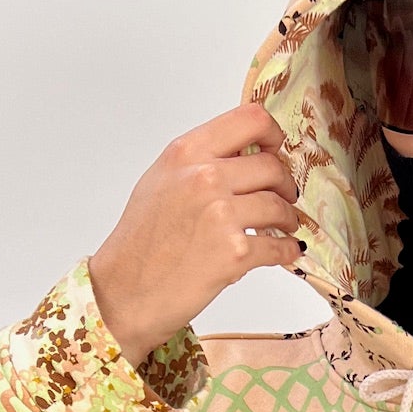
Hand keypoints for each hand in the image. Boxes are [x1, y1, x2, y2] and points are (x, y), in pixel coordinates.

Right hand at [88, 103, 304, 367]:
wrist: (125, 291)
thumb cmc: (140, 241)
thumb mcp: (161, 180)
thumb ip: (200, 161)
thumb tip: (243, 155)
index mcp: (187, 152)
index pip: (251, 120)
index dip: (274, 135)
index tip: (278, 150)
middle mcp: (205, 177)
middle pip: (273, 166)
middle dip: (285, 185)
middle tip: (284, 198)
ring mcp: (221, 214)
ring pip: (279, 207)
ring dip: (287, 219)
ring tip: (282, 227)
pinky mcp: (234, 253)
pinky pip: (279, 246)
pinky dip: (287, 250)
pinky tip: (285, 251)